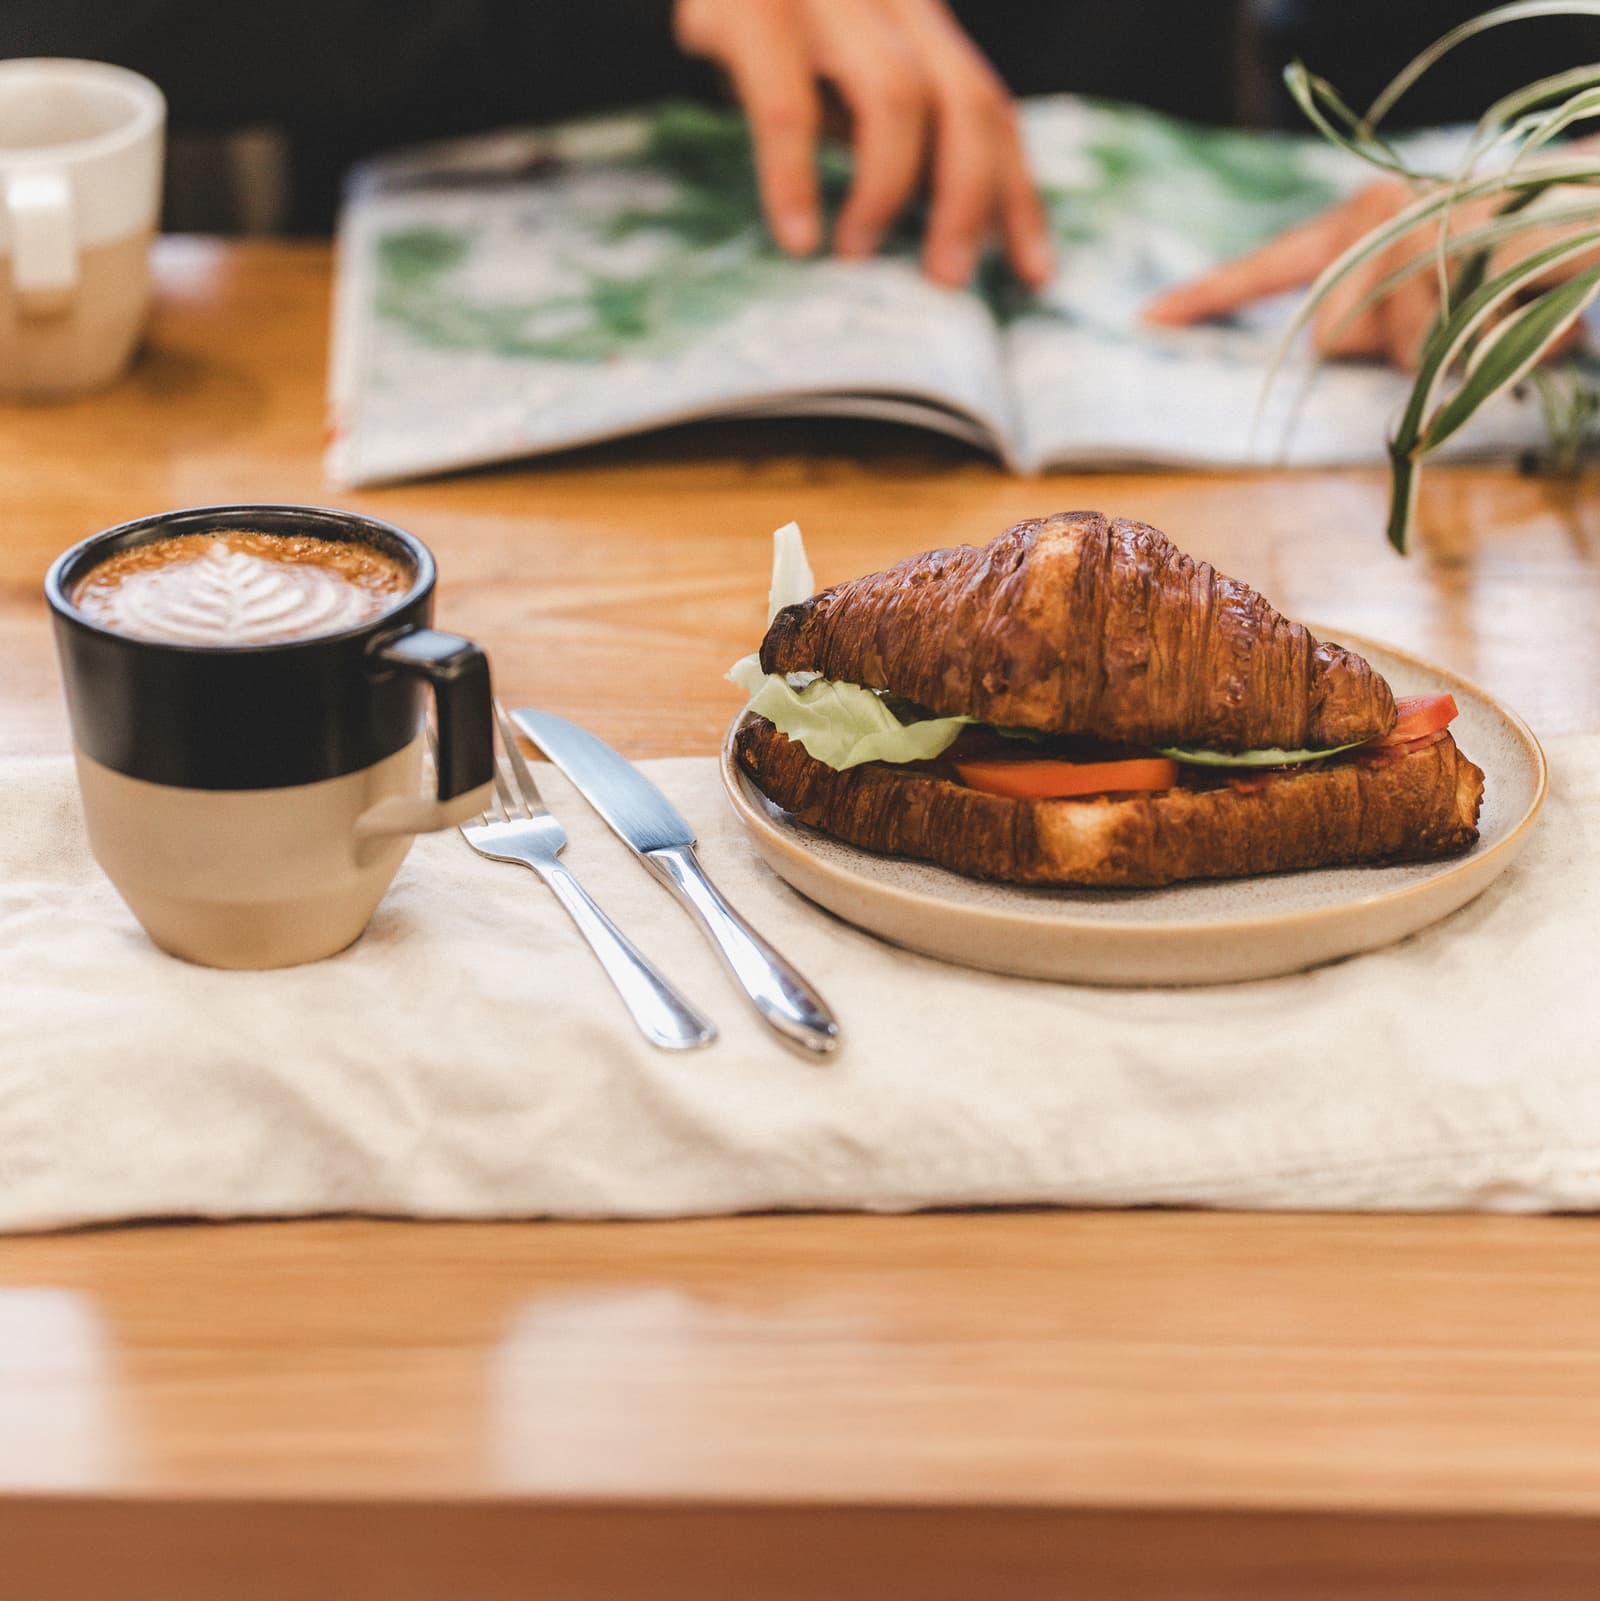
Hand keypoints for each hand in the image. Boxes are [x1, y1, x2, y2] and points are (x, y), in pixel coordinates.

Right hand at [673, 0, 1052, 287]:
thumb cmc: (749, 28)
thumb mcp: (834, 70)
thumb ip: (881, 122)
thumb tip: (931, 224)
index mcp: (914, 17)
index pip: (989, 108)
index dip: (1017, 195)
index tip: (1034, 273)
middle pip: (964, 104)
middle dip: (968, 204)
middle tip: (947, 281)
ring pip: (896, 100)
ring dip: (887, 193)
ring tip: (857, 257)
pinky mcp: (750, 7)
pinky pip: (786, 106)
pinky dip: (795, 180)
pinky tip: (796, 239)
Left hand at [1143, 177, 1593, 369]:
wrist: (1585, 208)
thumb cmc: (1491, 265)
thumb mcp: (1410, 295)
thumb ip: (1359, 323)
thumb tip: (1321, 349)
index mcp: (1352, 222)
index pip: (1263, 268)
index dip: (1205, 297)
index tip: (1146, 321)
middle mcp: (1382, 211)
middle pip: (1333, 336)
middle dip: (1385, 352)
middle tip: (1447, 325)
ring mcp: (1434, 222)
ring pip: (1401, 346)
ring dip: (1445, 353)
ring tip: (1490, 315)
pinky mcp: (1488, 245)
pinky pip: (1462, 339)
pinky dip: (1493, 349)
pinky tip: (1523, 321)